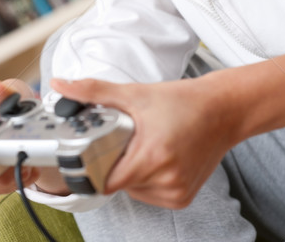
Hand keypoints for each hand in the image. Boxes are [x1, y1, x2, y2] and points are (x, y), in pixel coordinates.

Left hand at [51, 72, 237, 208]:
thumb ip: (94, 91)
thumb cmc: (184, 101)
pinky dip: (148, 178)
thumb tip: (61, 86)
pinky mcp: (183, 197)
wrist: (223, 110)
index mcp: (152, 157)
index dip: (97, 164)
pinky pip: (152, 193)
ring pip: (135, 190)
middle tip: (129, 137)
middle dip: (117, 161)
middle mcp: (166, 181)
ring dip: (132, 172)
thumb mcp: (135, 94)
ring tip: (146, 145)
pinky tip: (159, 156)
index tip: (99, 148)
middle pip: (119, 183)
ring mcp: (176, 193)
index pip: (105, 179)